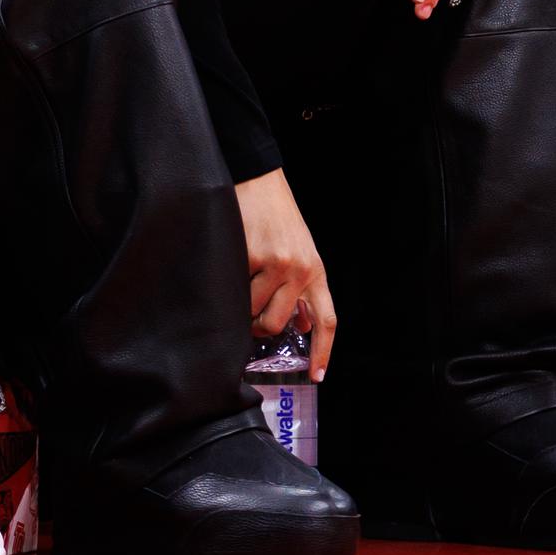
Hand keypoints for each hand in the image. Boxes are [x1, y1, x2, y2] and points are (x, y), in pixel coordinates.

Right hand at [232, 169, 333, 380]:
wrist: (260, 179)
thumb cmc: (279, 218)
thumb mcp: (302, 252)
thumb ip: (302, 288)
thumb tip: (303, 325)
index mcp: (316, 271)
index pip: (327, 319)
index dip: (323, 351)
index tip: (317, 375)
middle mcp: (299, 269)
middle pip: (275, 324)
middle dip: (257, 327)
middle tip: (249, 317)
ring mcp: (274, 262)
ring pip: (250, 310)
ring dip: (240, 305)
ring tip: (239, 283)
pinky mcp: (249, 254)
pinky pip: (233, 287)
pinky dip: (228, 282)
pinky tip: (231, 263)